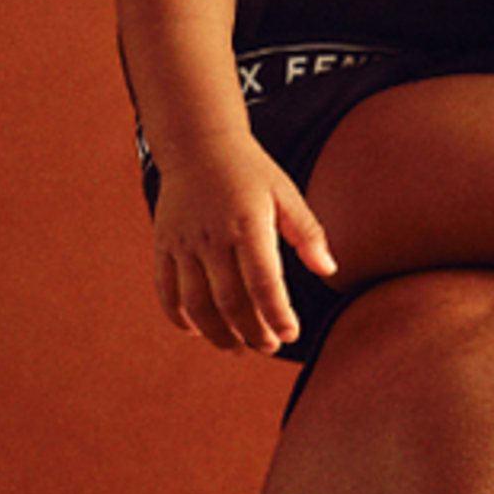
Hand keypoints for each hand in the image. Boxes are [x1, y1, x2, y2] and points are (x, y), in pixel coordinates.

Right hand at [152, 137, 336, 353]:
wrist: (197, 145)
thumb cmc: (251, 172)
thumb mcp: (287, 195)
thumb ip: (308, 233)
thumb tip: (330, 270)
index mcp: (247, 225)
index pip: (263, 282)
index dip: (277, 314)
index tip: (292, 334)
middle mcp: (211, 238)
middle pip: (229, 300)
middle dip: (251, 331)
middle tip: (271, 347)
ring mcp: (182, 244)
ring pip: (195, 303)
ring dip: (216, 332)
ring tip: (237, 348)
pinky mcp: (163, 245)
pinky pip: (166, 290)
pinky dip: (179, 316)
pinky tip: (198, 331)